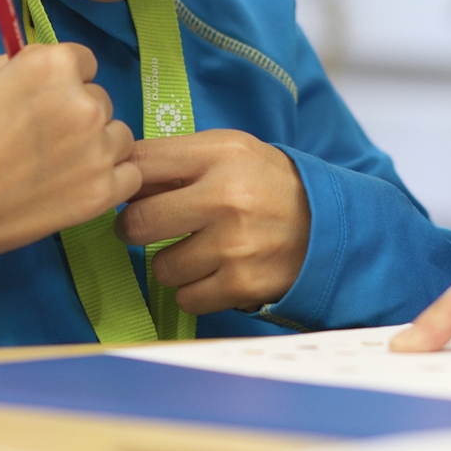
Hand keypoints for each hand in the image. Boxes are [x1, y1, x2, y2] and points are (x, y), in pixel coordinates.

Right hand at [0, 45, 140, 279]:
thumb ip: (18, 64)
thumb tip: (40, 67)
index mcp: (52, 66)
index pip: (83, 61)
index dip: (62, 81)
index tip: (42, 102)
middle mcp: (84, 103)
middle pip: (100, 99)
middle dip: (77, 115)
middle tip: (40, 141)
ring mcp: (98, 151)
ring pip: (118, 137)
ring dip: (96, 147)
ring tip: (56, 167)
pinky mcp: (103, 193)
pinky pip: (128, 176)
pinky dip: (108, 181)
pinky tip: (75, 187)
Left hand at [115, 131, 310, 314]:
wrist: (329, 225)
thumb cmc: (267, 185)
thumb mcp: (230, 152)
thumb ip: (178, 159)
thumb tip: (120, 182)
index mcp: (221, 154)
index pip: (141, 165)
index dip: (126, 182)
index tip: (131, 193)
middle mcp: (226, 198)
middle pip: (138, 222)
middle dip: (135, 229)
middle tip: (147, 228)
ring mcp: (234, 245)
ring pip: (161, 267)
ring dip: (171, 264)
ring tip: (196, 251)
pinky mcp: (242, 284)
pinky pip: (186, 298)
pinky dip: (194, 290)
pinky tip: (213, 273)